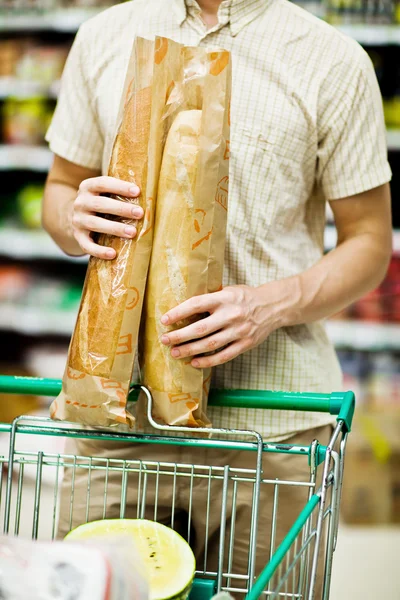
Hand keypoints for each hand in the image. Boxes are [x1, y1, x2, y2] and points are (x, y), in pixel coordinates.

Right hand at [72, 176, 142, 258]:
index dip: (119, 187)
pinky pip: (87, 245)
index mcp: (88, 187)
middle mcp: (80, 202)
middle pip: (100, 204)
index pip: (103, 183)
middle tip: (139, 213)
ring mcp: (77, 220)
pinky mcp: (78, 237)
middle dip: (121, 208)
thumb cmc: (101, 203)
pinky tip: (113, 254)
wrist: (77, 217)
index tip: (137, 191)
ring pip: (95, 224)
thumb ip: (119, 192)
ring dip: (115, 228)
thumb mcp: (104, 193)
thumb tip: (149, 196)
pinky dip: (99, 251)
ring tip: (132, 232)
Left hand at [160, 284, 286, 367]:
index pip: (197, 304)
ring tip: (175, 353)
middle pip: (201, 328)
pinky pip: (224, 355)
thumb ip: (210, 298)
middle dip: (180, 335)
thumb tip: (183, 307)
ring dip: (190, 350)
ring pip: (210, 344)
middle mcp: (231, 314)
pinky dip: (208, 361)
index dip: (179, 312)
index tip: (164, 320)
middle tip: (165, 340)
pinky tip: (195, 362)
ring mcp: (239, 331)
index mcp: (224, 298)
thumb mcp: (228, 290)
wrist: (273, 306)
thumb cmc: (245, 297)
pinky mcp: (245, 344)